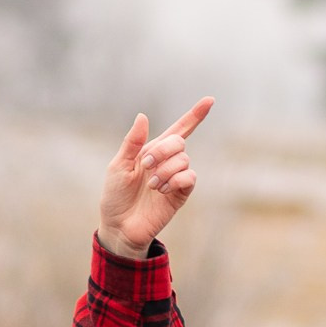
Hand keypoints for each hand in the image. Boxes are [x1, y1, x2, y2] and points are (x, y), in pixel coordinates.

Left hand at [98, 100, 212, 259]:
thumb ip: (132, 142)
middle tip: (146, 166)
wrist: (119, 226)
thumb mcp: (118, 166)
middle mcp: (167, 162)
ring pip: (184, 159)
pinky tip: (162, 190)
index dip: (194, 115)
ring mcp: (175, 178)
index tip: (209, 100)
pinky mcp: (180, 194)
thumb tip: (143, 116)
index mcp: (152, 151)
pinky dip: (176, 180)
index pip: (178, 130)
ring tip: (152, 185)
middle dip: (162, 150)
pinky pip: (189, 177)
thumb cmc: (116, 196)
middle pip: (179, 142)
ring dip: (165, 169)